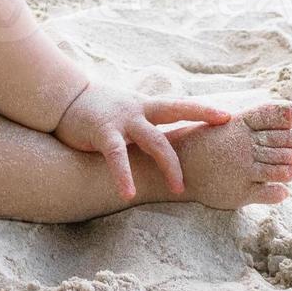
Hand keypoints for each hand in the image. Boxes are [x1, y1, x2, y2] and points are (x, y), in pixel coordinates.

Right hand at [52, 81, 232, 199]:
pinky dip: (123, 175)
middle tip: (216, 155)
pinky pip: (117, 156)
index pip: (181, 104)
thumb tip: (166, 142)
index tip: (228, 117)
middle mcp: (139, 110)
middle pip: (176, 113)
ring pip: (154, 140)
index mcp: (146, 105)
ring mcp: (122, 120)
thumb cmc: (98, 110)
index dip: (204, 109)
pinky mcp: (102, 133)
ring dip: (168, 165)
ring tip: (178, 189)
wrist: (63, 98)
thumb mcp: (127, 112)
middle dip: (199, 127)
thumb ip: (145, 125)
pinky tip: (128, 193)